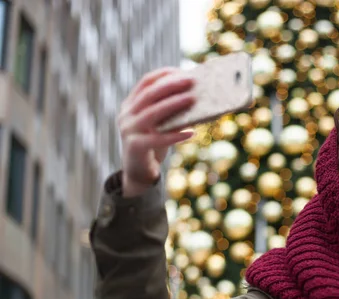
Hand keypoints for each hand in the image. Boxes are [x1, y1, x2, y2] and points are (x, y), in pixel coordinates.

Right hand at [118, 67, 195, 196]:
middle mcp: (126, 114)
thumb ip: (170, 111)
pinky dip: (176, 135)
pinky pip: (158, 139)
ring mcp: (129, 130)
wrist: (138, 172)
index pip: (146, 82)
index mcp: (131, 104)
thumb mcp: (160, 124)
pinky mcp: (135, 147)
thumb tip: (196, 97)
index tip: (182, 70)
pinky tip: (191, 133)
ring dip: (174, 104)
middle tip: (191, 81)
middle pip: (149, 94)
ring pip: (152, 113)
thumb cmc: (154, 144)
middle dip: (171, 85)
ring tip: (192, 99)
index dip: (164, 74)